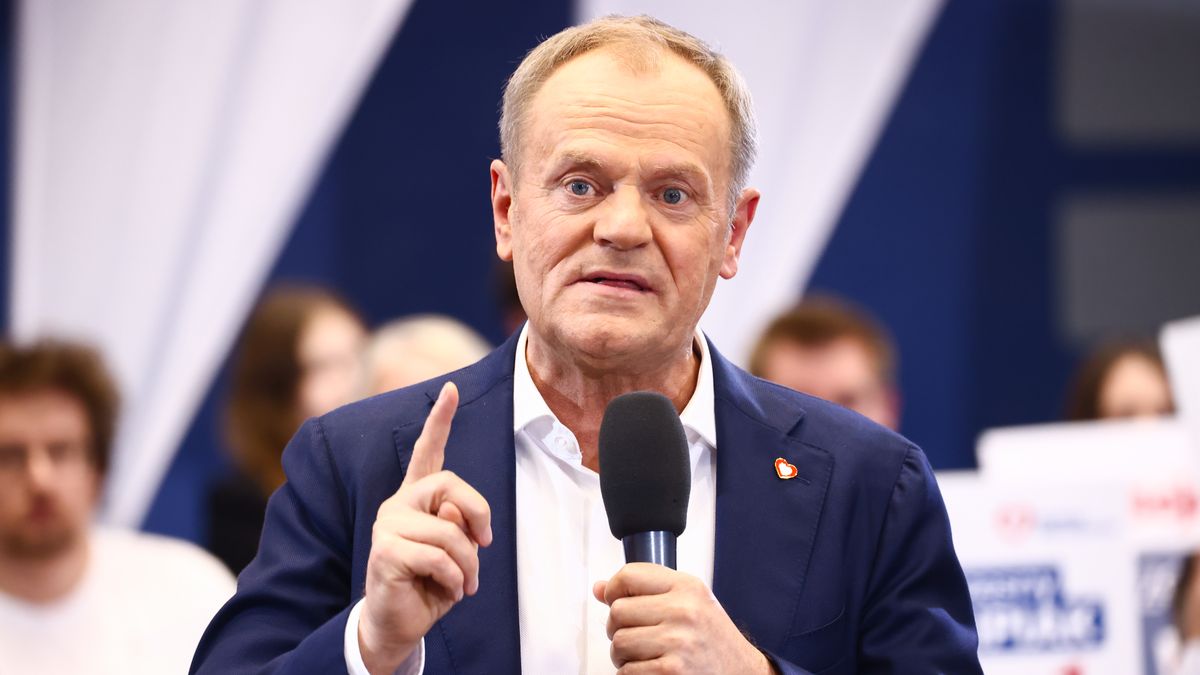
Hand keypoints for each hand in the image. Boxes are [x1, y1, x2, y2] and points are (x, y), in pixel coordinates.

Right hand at [359, 382, 492, 673]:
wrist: (400, 623)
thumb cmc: (431, 583)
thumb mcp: (457, 550)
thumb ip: (460, 523)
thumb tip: (455, 515)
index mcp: (418, 498)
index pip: (429, 452)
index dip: (440, 419)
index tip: (451, 388)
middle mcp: (399, 504)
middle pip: (451, 485)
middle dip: (479, 515)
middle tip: (484, 545)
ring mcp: (389, 525)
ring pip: (450, 531)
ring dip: (468, 564)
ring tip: (463, 583)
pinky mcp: (385, 551)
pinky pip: (439, 557)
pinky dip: (454, 579)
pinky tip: (448, 591)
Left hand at [594, 564, 773, 674]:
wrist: (742, 673)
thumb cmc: (712, 639)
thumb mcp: (689, 603)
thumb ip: (647, 592)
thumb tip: (600, 588)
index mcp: (687, 587)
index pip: (629, 575)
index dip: (614, 590)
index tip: (616, 600)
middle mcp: (684, 611)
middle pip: (617, 611)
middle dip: (618, 628)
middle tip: (635, 636)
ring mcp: (678, 642)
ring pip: (618, 643)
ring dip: (623, 655)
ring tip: (644, 656)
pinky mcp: (671, 672)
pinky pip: (627, 671)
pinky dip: (631, 674)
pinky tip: (650, 670)